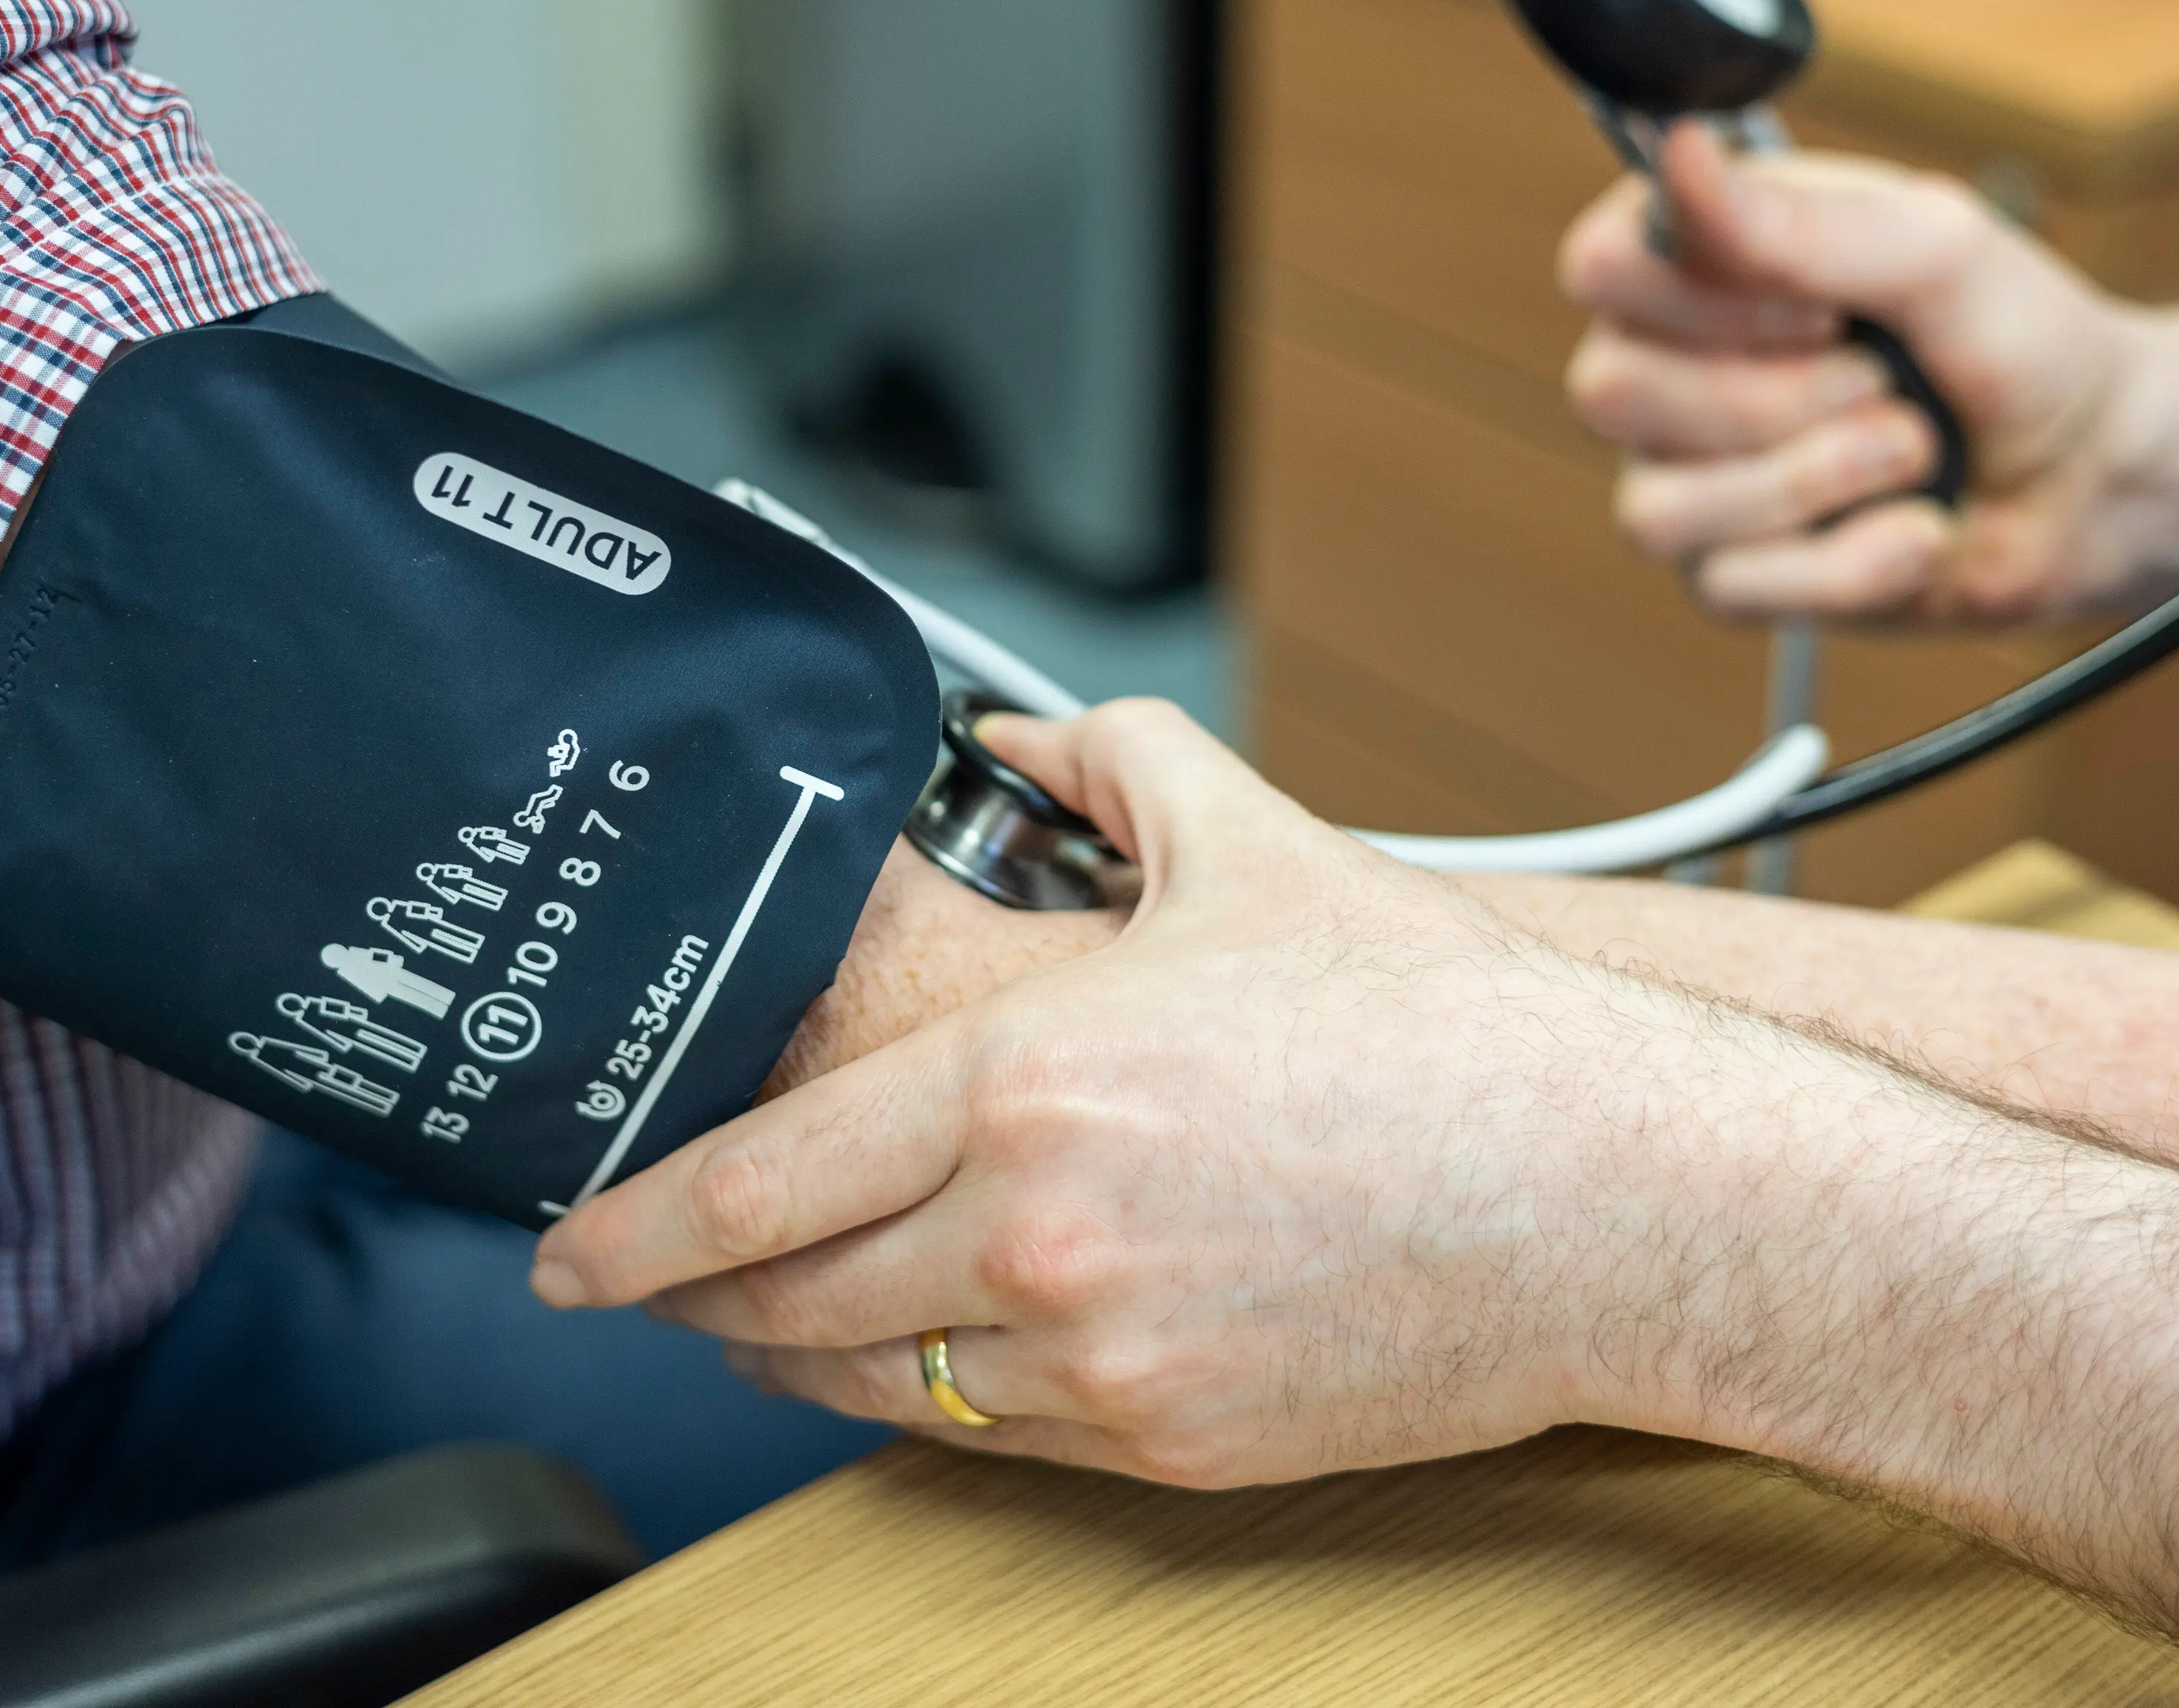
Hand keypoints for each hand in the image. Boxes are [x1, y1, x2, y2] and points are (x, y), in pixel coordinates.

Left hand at [537, 702, 2178, 1638]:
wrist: (1612, 1189)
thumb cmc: (1443, 1028)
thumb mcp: (1257, 849)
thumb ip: (1111, 766)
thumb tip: (1029, 737)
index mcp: (1029, 1082)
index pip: (760, 1184)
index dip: (634, 1231)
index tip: (566, 1254)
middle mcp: (1039, 1234)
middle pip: (790, 1305)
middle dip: (699, 1303)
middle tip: (655, 1286)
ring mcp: (1102, 1356)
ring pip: (879, 1386)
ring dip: (801, 1357)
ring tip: (770, 1323)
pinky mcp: (1170, 1441)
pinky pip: (992, 1438)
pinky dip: (932, 1400)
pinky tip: (936, 1355)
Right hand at [1560, 121, 2178, 620]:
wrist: (2101, 474)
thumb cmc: (2021, 339)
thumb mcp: (1936, 250)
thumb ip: (1803, 217)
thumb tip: (1676, 157)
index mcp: (1703, 263)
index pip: (1600, 266)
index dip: (1703, 295)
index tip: (1820, 302)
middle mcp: (1671, 366)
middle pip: (1612, 392)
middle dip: (1779, 398)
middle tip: (1881, 377)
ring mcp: (1688, 476)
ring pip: (1659, 507)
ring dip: (1818, 480)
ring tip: (1909, 453)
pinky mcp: (1731, 574)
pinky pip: (1733, 584)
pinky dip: (1854, 561)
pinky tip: (1913, 530)